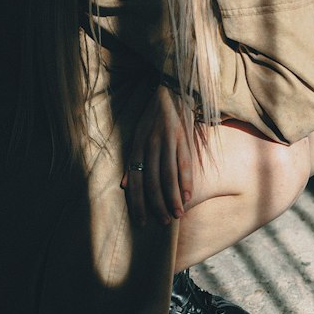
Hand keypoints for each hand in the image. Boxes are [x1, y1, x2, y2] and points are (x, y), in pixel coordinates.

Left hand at [121, 84, 195, 226]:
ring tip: (176, 214)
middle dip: (156, 205)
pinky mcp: (182, 139)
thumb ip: (132, 161)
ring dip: (172, 199)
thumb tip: (125, 185)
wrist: (170, 91)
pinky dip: (185, 182)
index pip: (135, 182)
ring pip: (167, 177)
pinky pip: (184, 164)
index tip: (140, 222)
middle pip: (151, 183)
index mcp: (137, 147)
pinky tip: (188, 197)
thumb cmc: (152, 117)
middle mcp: (150, 147)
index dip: (137, 203)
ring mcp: (167, 143)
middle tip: (162, 222)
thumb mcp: (137, 137)